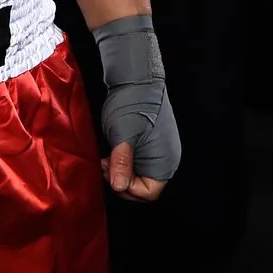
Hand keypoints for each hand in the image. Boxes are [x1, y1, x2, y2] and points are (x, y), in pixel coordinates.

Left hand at [92, 14, 180, 201]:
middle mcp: (166, 159)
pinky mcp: (152, 143)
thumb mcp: (123, 136)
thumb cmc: (132, 104)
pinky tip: (114, 149)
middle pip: (144, 186)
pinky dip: (125, 161)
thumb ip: (122, 163)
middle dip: (122, 179)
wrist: (137, 78)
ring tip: (108, 155)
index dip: (127, 187)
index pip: (148, 193)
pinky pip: (139, 162)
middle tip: (106, 164)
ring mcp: (159, 151)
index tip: (111, 171)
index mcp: (165, 161)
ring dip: (122, 170)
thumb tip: (118, 186)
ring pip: (139, 174)